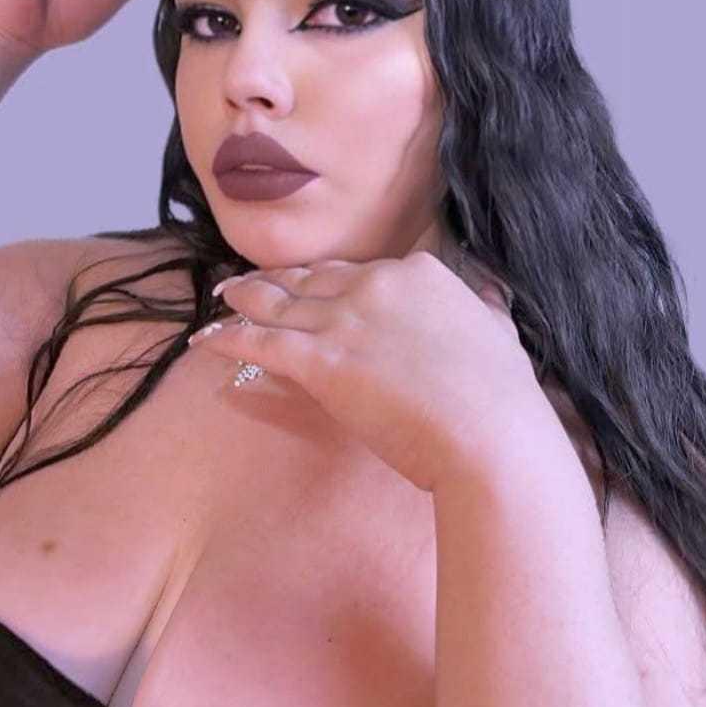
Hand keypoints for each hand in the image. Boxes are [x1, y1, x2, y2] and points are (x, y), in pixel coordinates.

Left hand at [187, 250, 558, 492]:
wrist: (491, 436)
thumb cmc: (500, 396)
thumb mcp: (499, 332)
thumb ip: (484, 307)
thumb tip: (489, 292)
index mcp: (417, 274)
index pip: (356, 270)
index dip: (325, 278)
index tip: (306, 282)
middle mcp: (376, 285)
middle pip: (309, 279)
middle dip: (275, 281)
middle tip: (246, 283)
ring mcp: (345, 319)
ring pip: (278, 302)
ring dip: (243, 298)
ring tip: (220, 297)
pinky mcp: (321, 359)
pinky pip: (260, 341)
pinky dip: (227, 338)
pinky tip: (205, 339)